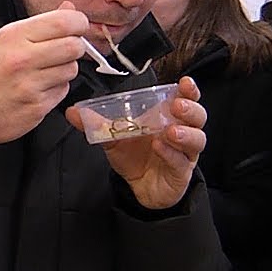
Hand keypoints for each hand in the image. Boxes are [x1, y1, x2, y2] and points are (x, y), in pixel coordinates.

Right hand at [0, 4, 88, 143]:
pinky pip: (63, 91)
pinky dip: (56, 89)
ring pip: (71, 70)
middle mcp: (22, 60)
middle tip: (62, 50)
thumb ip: (39, 24)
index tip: (75, 27)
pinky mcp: (37, 107)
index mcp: (13, 37)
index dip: (78, 22)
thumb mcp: (3, 38)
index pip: (64, 22)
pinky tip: (38, 89)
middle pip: (74, 46)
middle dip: (74, 47)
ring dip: (63, 70)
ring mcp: (30, 86)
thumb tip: (69, 9)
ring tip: (43, 72)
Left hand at [66, 76, 206, 209]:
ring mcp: (184, 153)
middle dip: (190, 108)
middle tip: (176, 105)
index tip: (185, 82)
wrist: (138, 187)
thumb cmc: (134, 157)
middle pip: (198, 116)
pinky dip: (171, 154)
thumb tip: (73, 111)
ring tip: (170, 130)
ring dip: (185, 133)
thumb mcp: (113, 138)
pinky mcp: (181, 172)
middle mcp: (181, 132)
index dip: (189, 90)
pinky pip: (181, 161)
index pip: (185, 99)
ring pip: (197, 139)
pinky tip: (159, 148)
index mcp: (166, 118)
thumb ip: (96, 124)